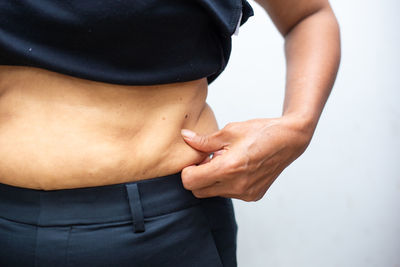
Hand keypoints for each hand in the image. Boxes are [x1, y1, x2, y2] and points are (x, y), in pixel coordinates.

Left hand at [180, 116, 313, 200]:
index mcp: (228, 168)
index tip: (196, 160)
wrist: (288, 140)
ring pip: (213, 193)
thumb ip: (204, 140)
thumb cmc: (260, 132)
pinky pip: (229, 194)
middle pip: (198, 192)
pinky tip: (237, 168)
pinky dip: (226, 183)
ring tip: (226, 161)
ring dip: (212, 180)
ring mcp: (245, 193)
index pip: (190, 182)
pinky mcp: (253, 196)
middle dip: (197, 177)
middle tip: (209, 159)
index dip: (187, 170)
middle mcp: (236, 186)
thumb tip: (185, 137)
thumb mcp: (230, 131)